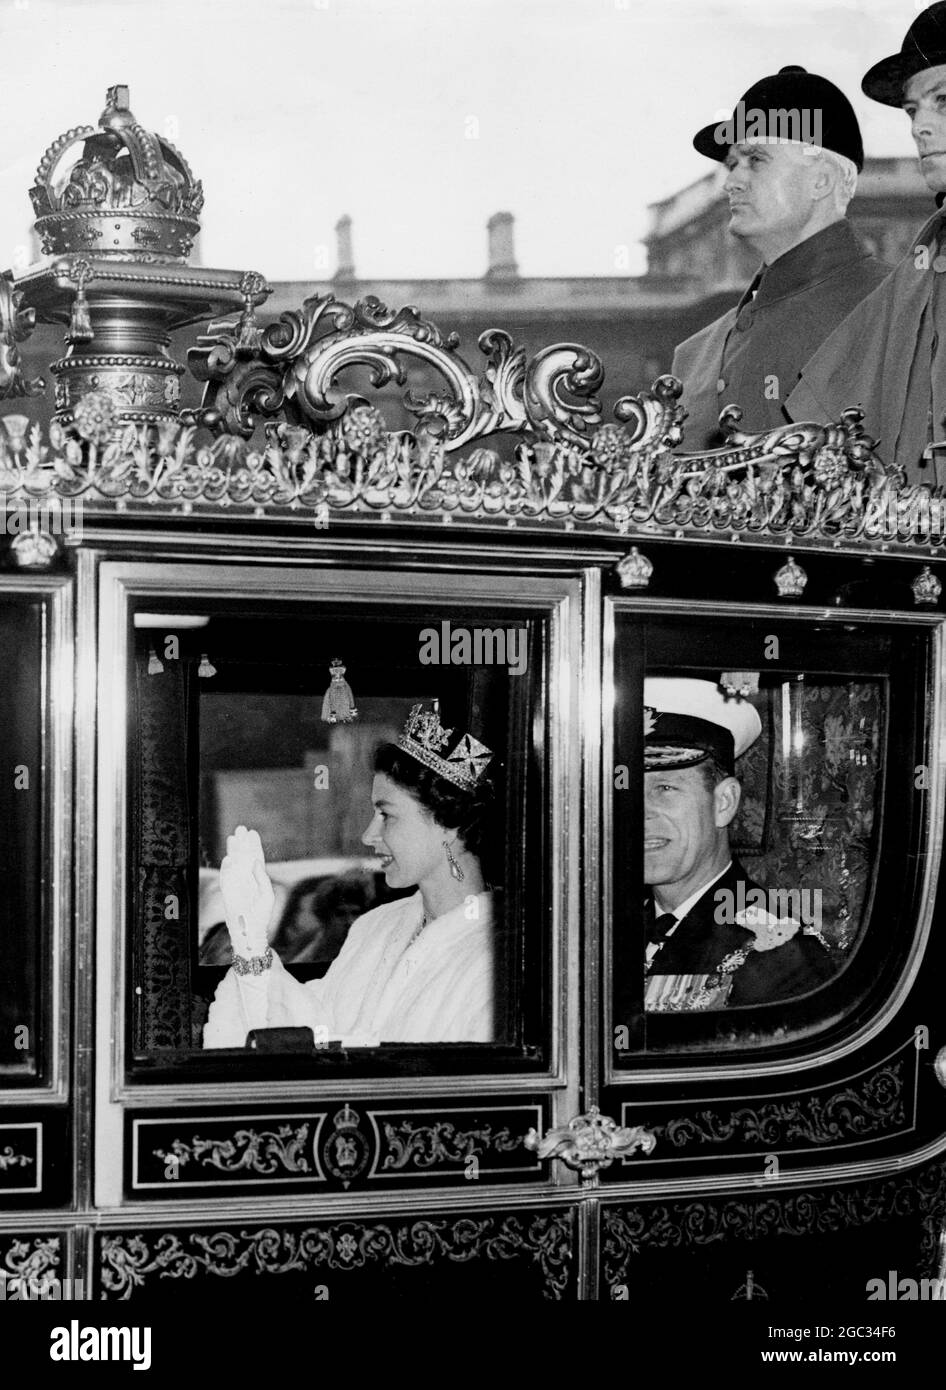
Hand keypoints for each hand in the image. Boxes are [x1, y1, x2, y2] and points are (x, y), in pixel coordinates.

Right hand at [219, 825, 275, 958]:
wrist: (250, 931)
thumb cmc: (261, 915)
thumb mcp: (267, 895)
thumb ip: (262, 878)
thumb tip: (255, 862)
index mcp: (257, 877)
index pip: (255, 857)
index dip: (254, 845)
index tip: (253, 832)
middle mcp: (246, 877)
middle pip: (243, 856)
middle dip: (242, 843)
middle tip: (240, 828)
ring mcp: (236, 883)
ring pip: (234, 863)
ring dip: (233, 850)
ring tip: (232, 837)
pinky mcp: (228, 891)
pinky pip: (225, 877)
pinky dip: (226, 868)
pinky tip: (229, 858)